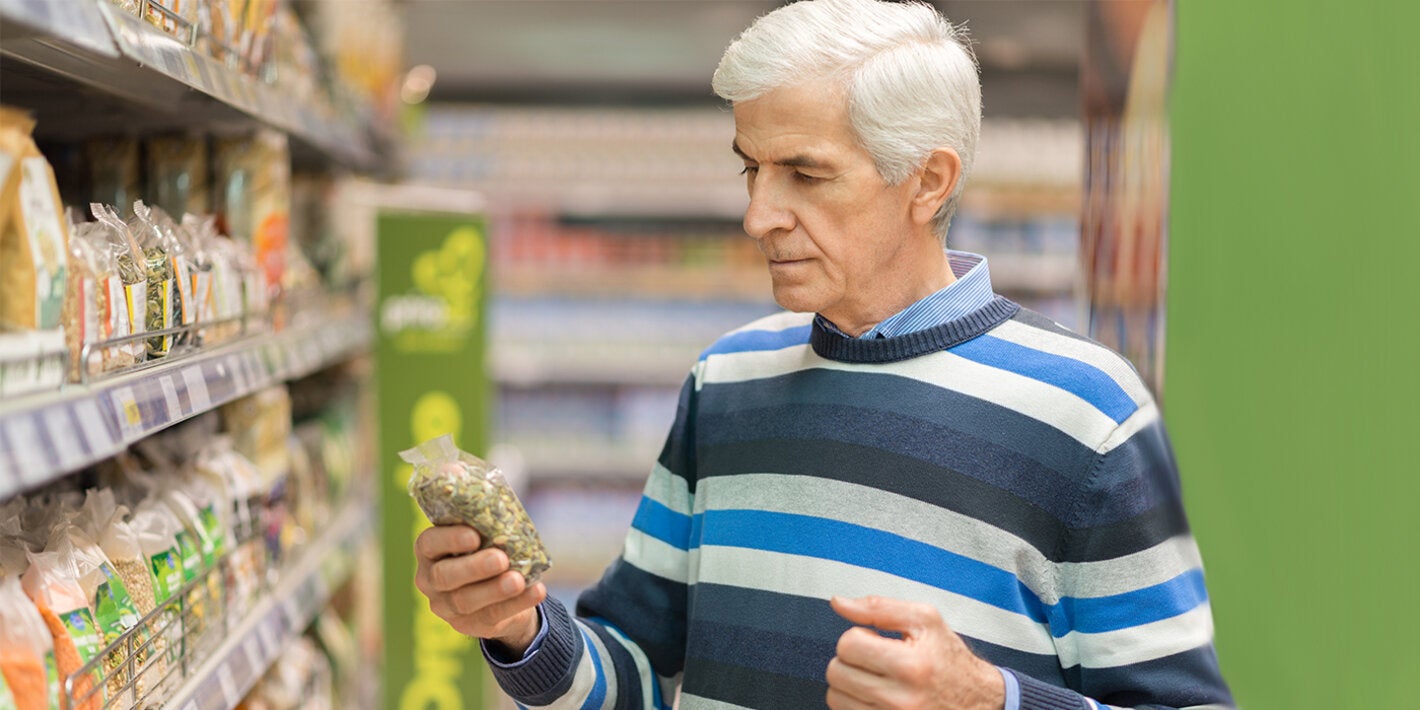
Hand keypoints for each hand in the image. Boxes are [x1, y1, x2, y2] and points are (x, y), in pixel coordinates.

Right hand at [414, 524, 546, 654]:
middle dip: (473, 567)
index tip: (475, 536)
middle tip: (500, 559)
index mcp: (429, 551)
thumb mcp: (484, 535)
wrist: (500, 591)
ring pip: (465, 600)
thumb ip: (488, 527)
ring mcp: (446, 606)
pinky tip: (535, 591)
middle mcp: (430, 580)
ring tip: (518, 580)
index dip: (449, 539)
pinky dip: (516, 603)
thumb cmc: (488, 549)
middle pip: (444, 576)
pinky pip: (491, 616)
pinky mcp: (468, 625)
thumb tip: (507, 512)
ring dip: (494, 590)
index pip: (429, 543)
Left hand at [826, 595, 1004, 709]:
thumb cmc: (949, 658)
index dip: (858, 636)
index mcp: (911, 665)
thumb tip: (838, 603)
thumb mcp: (924, 620)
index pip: (848, 645)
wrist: (976, 700)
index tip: (875, 640)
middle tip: (874, 659)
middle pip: (836, 672)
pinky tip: (875, 695)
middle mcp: (901, 700)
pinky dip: (854, 703)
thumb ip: (878, 607)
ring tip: (873, 677)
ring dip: (849, 683)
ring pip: (835, 697)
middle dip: (850, 660)